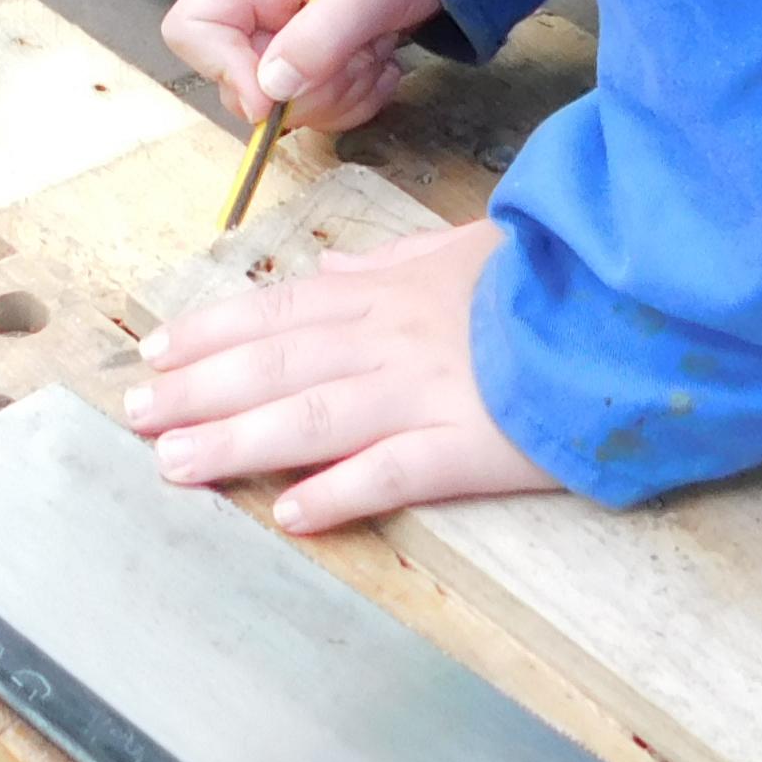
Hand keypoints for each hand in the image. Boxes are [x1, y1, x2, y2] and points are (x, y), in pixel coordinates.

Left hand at [118, 217, 548, 532]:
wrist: (628, 302)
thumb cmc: (550, 277)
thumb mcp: (464, 248)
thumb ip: (393, 265)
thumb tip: (334, 274)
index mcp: (388, 294)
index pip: (278, 313)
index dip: (212, 333)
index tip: (158, 352)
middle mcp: (389, 340)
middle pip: (274, 366)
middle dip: (197, 392)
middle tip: (133, 416)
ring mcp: (426, 392)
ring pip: (312, 416)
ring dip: (237, 441)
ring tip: (176, 465)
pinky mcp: (471, 445)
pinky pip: (393, 470)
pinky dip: (339, 491)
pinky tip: (291, 513)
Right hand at [164, 0, 437, 137]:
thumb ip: (321, 35)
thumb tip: (272, 89)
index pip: (191, 29)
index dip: (223, 70)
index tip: (274, 93)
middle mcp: (259, 11)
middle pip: (244, 86)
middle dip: (309, 91)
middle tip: (355, 55)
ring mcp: (285, 39)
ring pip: (288, 105)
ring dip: (343, 92)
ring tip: (373, 47)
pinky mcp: (312, 61)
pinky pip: (320, 106)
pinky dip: (357, 97)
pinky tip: (379, 61)